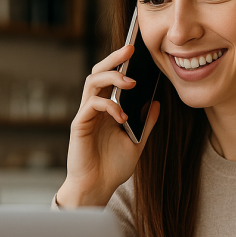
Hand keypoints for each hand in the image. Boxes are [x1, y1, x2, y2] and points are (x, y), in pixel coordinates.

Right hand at [57, 44, 160, 207]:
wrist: (97, 188)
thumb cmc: (113, 167)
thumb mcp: (137, 143)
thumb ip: (145, 123)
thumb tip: (156, 102)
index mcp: (107, 109)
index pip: (112, 78)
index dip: (121, 63)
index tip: (137, 50)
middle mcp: (94, 108)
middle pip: (99, 72)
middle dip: (114, 58)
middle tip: (130, 49)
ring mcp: (86, 115)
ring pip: (92, 82)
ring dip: (112, 77)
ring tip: (130, 81)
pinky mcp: (79, 125)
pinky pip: (92, 105)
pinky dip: (109, 106)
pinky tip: (122, 116)